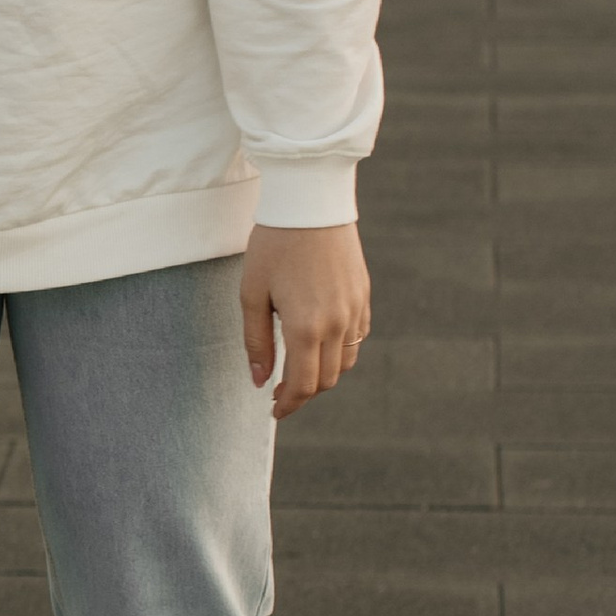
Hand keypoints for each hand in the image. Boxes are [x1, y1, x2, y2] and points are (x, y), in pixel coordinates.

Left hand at [242, 224, 369, 420]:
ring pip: (346, 362)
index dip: (288, 404)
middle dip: (303, 393)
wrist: (311, 205)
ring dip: (323, 374)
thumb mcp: (252, 294)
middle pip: (326, 379)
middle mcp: (337, 324)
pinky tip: (319, 343)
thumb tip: (259, 380)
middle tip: (279, 392)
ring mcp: (355, 310)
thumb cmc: (274, 246)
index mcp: (306, 327)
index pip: (303, 385)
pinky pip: (357, 337)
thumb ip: (256, 341)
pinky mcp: (364, 296)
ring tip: (298, 369)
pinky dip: (340, 350)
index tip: (274, 410)